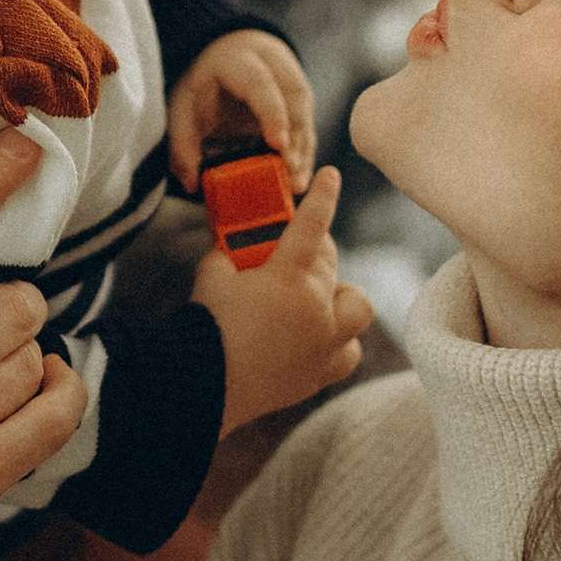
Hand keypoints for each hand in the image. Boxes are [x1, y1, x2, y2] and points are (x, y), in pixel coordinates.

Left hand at [166, 32, 317, 192]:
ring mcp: (290, 75)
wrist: (227, 55)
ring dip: (304, 148)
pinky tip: (299, 175)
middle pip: (295, 95)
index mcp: (238, 60)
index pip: (260, 83)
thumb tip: (191, 183)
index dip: (273, 114)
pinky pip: (308, 122)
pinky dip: (305, 151)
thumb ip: (183, 144)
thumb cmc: (205, 84)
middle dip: (296, 136)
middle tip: (291, 172)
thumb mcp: (184, 108)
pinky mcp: (300, 96)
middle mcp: (271, 62)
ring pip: (306, 111)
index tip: (279, 146)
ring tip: (296, 182)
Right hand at [192, 165, 371, 435]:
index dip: (324, 196)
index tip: (333, 175)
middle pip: (332, 264)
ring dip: (343, 297)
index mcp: (289, 277)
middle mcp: (316, 309)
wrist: (202, 385)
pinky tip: (318, 340)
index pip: (312, 225)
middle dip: (319, 252)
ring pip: (358, 308)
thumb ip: (226, 255)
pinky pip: (347, 352)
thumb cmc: (204, 326)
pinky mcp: (317, 374)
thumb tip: (229, 249)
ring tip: (320, 300)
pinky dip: (339, 342)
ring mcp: (323, 344)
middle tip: (300, 252)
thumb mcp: (211, 276)